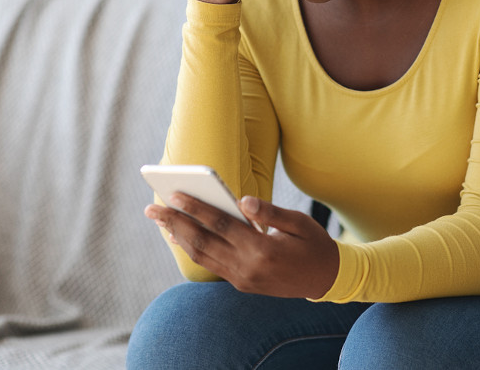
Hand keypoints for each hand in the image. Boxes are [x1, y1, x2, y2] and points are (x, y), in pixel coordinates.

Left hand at [145, 194, 339, 298]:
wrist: (326, 280)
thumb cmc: (314, 245)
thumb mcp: (299, 222)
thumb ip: (269, 212)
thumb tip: (242, 200)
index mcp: (263, 250)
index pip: (221, 225)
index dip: (196, 209)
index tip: (175, 194)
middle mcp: (248, 268)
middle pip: (202, 243)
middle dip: (175, 223)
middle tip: (152, 209)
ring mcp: (243, 279)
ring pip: (202, 257)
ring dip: (179, 237)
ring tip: (161, 220)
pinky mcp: (242, 284)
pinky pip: (211, 265)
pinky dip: (193, 250)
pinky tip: (181, 236)